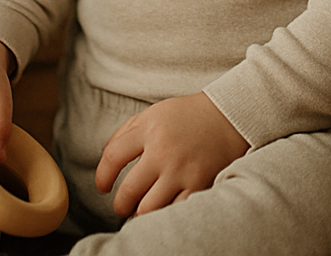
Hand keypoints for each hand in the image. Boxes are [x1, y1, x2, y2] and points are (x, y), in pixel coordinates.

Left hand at [95, 92, 247, 217]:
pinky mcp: (198, 184)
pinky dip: (164, 216)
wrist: (228, 117)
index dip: (102, 176)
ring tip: (140, 212)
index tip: (103, 187)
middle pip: (129, 190)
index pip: (113, 157)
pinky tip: (162, 212)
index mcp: (149, 128)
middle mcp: (163, 150)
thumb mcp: (154, 113)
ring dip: (139, 215)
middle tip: (122, 206)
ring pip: (148, 208)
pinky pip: (174, 211)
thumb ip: (127, 132)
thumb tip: (105, 157)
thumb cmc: (187, 116)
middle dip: (120, 204)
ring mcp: (181, 170)